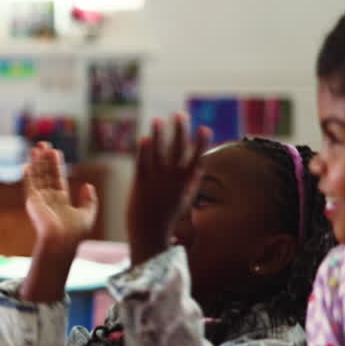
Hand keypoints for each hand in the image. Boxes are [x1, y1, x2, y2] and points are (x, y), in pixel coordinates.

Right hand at [24, 142, 97, 252]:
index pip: (57, 178)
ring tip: (36, 147)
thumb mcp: (88, 214)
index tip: (56, 151)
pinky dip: (28, 176)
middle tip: (44, 144)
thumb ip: (89, 200)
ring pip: (38, 177)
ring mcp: (39, 200)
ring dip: (37, 162)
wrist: (63, 242)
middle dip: (44, 159)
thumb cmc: (75, 233)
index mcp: (60, 200)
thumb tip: (88, 185)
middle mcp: (48, 198)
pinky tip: (27, 165)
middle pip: (46, 174)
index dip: (56, 165)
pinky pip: (30, 186)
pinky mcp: (32, 202)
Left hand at [127, 113, 210, 264]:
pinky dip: (143, 151)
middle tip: (180, 114)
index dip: (201, 142)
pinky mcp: (140, 182)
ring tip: (158, 119)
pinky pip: (142, 163)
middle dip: (180, 130)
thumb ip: (192, 181)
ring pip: (158, 153)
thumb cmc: (168, 215)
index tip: (204, 127)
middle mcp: (173, 179)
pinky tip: (143, 138)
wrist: (150, 231)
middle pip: (178, 149)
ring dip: (159, 135)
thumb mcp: (186, 198)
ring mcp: (156, 180)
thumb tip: (200, 166)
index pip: (196, 157)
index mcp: (186, 183)